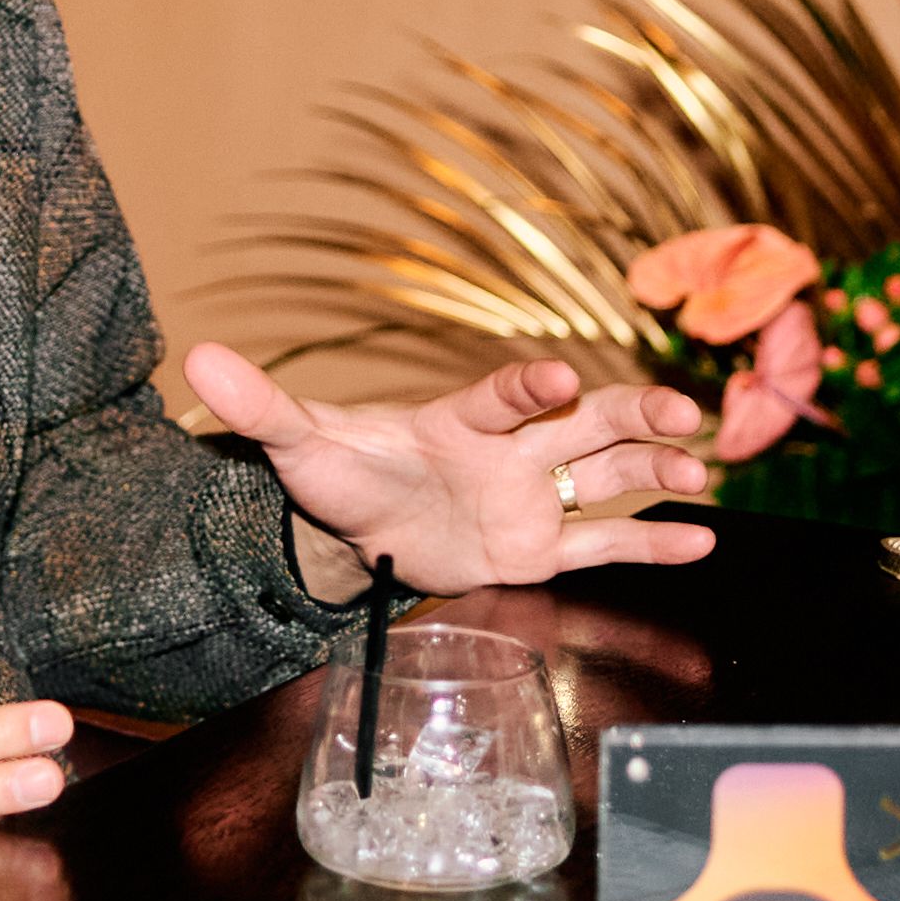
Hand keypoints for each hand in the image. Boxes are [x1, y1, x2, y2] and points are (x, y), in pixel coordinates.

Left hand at [181, 346, 719, 591]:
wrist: (352, 528)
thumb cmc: (336, 474)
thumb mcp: (298, 443)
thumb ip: (261, 404)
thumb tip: (197, 354)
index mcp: (460, 418)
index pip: (504, 395)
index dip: (530, 386)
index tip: (559, 379)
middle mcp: (510, 450)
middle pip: (584, 423)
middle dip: (633, 414)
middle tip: (683, 413)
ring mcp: (531, 496)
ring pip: (606, 475)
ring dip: (655, 469)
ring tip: (701, 470)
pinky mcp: (537, 546)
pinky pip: (602, 542)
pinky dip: (651, 543)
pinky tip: (702, 542)